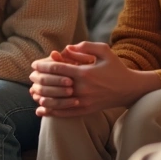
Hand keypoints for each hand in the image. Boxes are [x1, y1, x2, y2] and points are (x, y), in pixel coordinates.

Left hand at [31, 42, 159, 116]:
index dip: (43, 66)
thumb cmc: (116, 67)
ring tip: (32, 93)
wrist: (129, 89)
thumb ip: (85, 46)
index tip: (34, 64)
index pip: (58, 69)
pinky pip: (65, 113)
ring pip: (57, 101)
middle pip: (54, 85)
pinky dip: (51, 112)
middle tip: (31, 77)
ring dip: (42, 97)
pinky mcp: (86, 110)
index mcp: (85, 72)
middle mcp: (83, 88)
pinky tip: (40, 110)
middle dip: (40, 80)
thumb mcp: (104, 51)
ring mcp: (84, 101)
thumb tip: (66, 48)